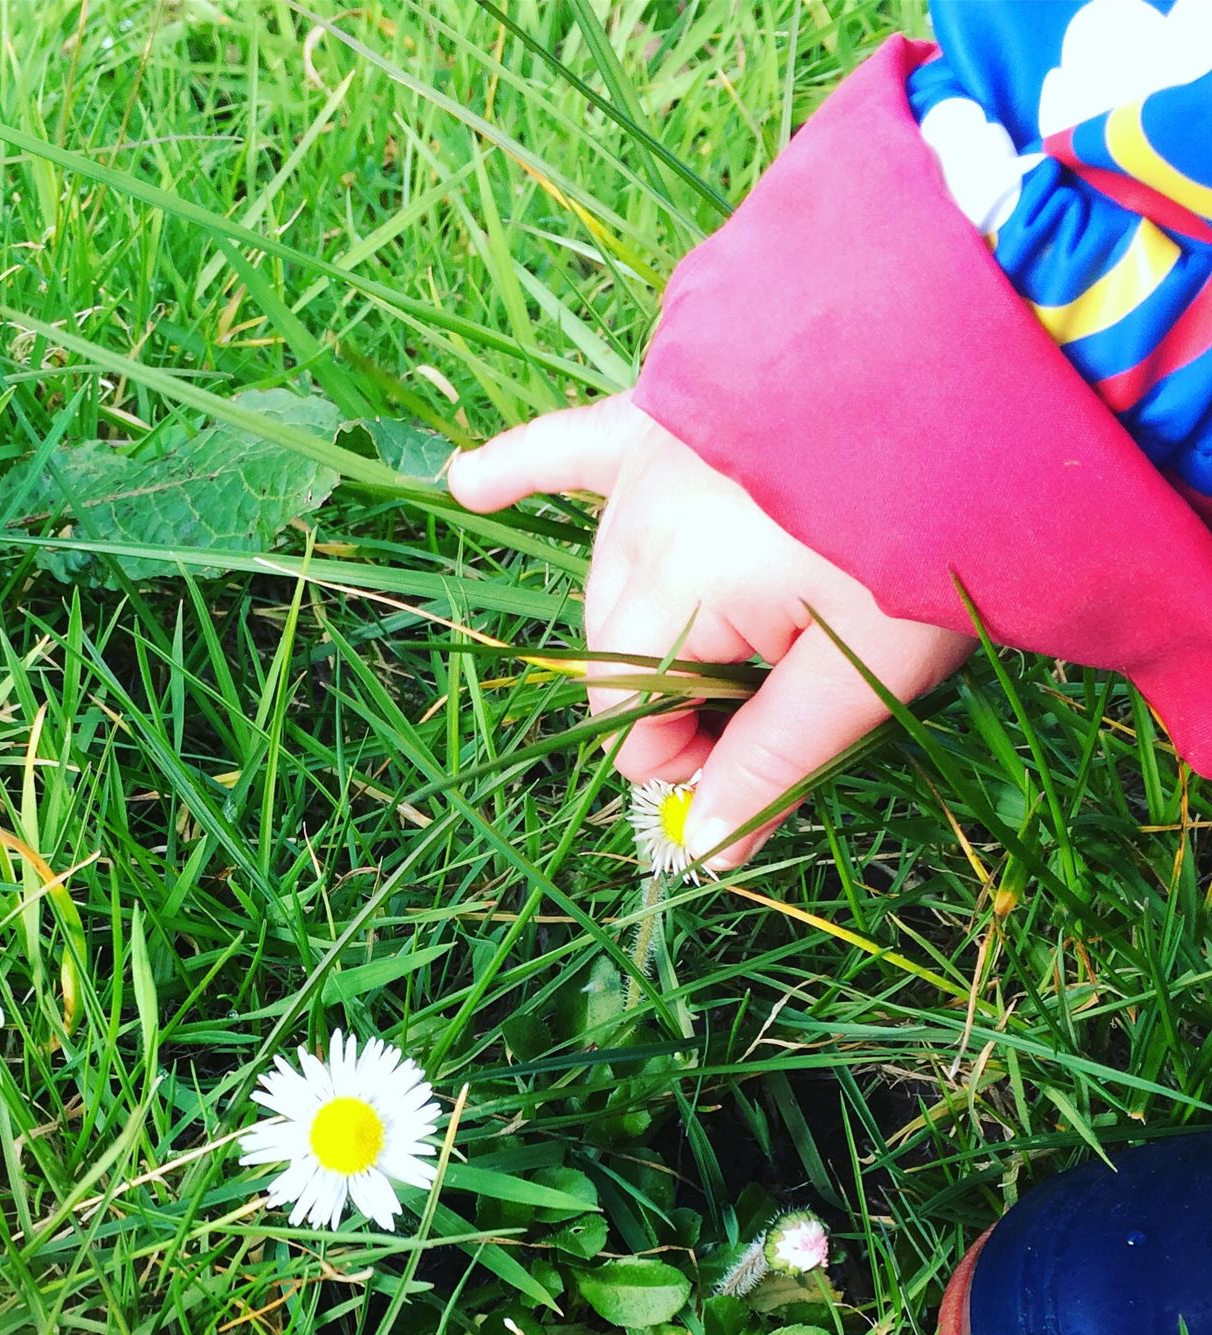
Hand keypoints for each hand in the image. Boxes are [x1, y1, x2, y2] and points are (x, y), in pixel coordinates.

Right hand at [448, 392, 973, 868]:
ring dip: (656, 619)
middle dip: (677, 698)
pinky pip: (572, 443)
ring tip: (751, 620)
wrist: (977, 366)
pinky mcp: (665, 413)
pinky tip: (468, 482)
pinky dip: (524, 465)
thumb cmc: (933, 534)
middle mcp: (634, 529)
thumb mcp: (862, 673)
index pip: (630, 714)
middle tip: (778, 701)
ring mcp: (643, 463)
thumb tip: (704, 857)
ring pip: (616, 577)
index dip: (689, 760)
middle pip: (620, 652)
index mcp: (673, 591)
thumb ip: (772, 764)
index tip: (760, 767)